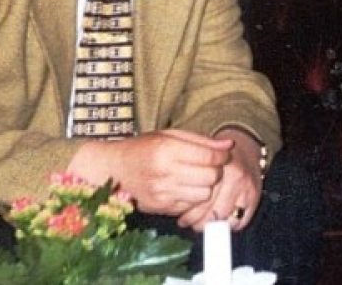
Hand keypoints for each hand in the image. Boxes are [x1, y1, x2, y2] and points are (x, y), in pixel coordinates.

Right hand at [67, 129, 232, 215]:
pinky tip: (185, 188)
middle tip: (210, 166)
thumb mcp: (169, 136)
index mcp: (166, 149)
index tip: (222, 155)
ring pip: (204, 194)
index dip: (222, 156)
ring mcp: (162, 192)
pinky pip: (191, 205)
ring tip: (197, 177)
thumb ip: (201, 141)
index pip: (209, 157)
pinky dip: (193, 197)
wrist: (112, 169)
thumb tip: (229, 145)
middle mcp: (164, 172)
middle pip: (211, 177)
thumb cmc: (143, 148)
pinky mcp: (160, 207)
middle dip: (216, 171)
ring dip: (206, 186)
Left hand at [179, 128, 264, 231]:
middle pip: (213, 212)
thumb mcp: (203, 159)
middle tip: (187, 223)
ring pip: (226, 220)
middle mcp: (235, 178)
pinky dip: (229, 226)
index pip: (202, 199)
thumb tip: (176, 200)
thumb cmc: (218, 157)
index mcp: (219, 166)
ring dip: (212, 227)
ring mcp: (246, 189)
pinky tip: (219, 222)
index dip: (189, 213)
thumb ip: (190, 174)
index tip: (181, 218)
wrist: (245, 148)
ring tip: (200, 225)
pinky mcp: (255, 198)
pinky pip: (240, 222)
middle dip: (198, 223)